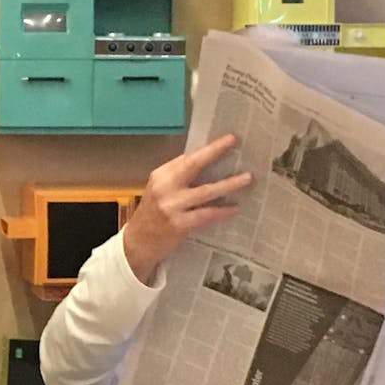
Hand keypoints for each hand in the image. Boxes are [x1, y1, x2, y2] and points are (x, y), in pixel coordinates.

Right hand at [123, 134, 253, 284]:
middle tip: (234, 142)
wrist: (137, 244)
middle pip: (193, 165)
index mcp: (160, 176)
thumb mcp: (159, 192)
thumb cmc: (151, 217)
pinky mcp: (179, 224)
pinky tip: (235, 208)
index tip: (227, 139)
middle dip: (214, 152)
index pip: (186, 158)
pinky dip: (222, 211)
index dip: (208, 148)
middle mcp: (164, 188)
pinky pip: (207, 214)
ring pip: (206, 191)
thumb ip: (178, 180)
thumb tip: (206, 165)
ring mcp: (171, 206)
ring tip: (247, 178)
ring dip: (229, 184)